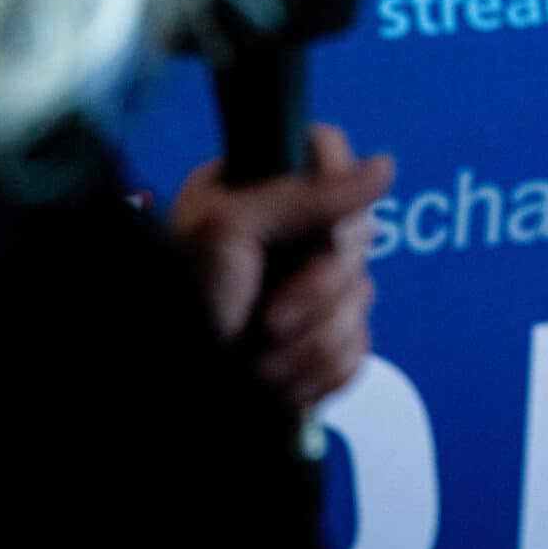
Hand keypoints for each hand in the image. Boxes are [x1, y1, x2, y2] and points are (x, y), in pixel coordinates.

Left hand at [171, 123, 394, 405]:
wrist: (164, 393)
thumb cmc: (172, 305)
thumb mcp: (229, 232)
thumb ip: (305, 196)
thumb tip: (383, 167)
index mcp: (256, 189)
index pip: (330, 156)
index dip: (337, 194)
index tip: (321, 237)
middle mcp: (288, 233)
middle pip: (358, 238)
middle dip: (317, 293)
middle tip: (271, 318)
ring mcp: (308, 288)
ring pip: (361, 300)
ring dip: (312, 343)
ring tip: (262, 362)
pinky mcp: (321, 338)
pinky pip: (358, 346)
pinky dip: (322, 370)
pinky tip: (280, 380)